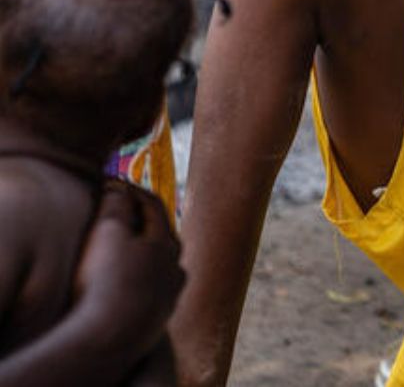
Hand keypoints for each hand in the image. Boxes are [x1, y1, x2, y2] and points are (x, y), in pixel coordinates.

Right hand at [72, 181, 184, 365]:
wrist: (107, 341)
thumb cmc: (106, 281)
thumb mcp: (107, 234)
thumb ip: (115, 206)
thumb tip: (119, 187)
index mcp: (168, 243)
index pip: (153, 206)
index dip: (131, 191)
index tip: (112, 184)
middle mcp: (176, 269)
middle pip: (161, 236)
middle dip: (141, 222)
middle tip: (121, 212)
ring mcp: (168, 298)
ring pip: (159, 267)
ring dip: (142, 254)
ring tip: (123, 250)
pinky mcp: (155, 322)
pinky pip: (148, 294)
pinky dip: (137, 283)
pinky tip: (125, 288)